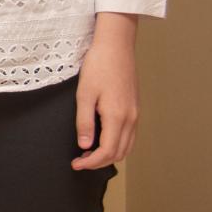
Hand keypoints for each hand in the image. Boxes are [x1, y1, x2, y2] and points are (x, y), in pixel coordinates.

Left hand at [73, 13, 139, 169]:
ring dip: (109, 155)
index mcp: (117, 117)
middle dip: (100, 162)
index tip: (75, 164)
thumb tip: (85, 146)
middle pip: (119, 153)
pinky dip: (118, 145)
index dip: (91, 163)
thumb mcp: (84, 94)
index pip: (107, 151)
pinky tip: (102, 140)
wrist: (116, 47)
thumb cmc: (98, 67)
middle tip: (79, 161)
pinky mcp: (135, 109)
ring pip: (127, 146)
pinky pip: (130, 135)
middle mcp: (131, 119)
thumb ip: (84, 122)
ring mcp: (135, 114)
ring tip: (88, 153)